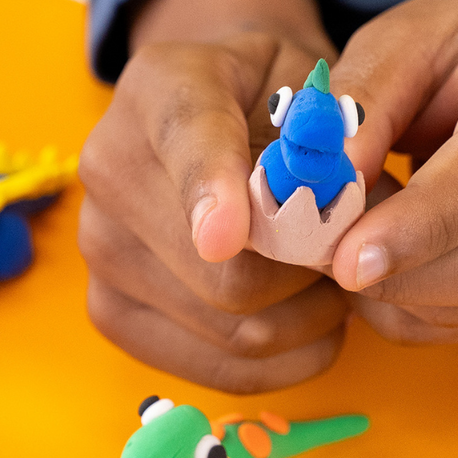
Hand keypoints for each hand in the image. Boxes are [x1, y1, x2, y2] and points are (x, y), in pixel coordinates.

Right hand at [79, 0, 349, 390]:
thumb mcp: (312, 89)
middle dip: (314, 277)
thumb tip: (348, 208)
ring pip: (233, 327)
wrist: (217, 113)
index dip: (208, 191)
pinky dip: (285, 361)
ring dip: (310, 319)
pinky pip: (217, 368)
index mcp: (160, 88)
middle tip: (356, 256)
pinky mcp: (112, 311)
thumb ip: (327, 139)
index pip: (187, 141)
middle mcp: (109, 168)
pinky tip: (310, 324)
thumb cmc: (278, 100)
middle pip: (227, 272)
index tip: (226, 236)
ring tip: (331, 279)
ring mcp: (101, 248)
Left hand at [328, 0, 457, 343]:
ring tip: (350, 249)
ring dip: (410, 295)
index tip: (345, 257)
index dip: (421, 222)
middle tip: (328, 264)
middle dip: (412, 278)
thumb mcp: (405, 37)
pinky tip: (386, 271)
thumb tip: (322, 187)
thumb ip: (362, 102)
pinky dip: (424, 311)